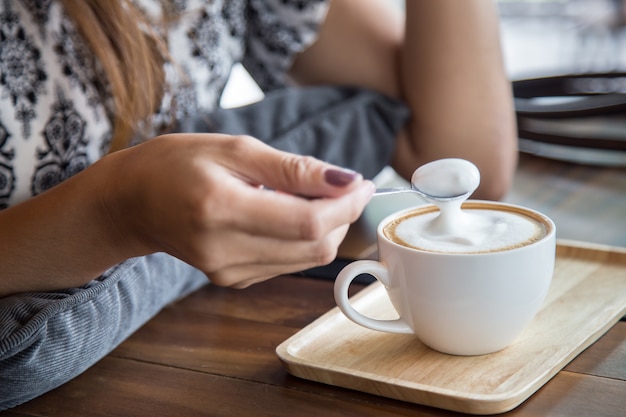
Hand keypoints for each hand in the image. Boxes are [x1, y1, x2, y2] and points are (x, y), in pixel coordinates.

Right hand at [103, 133, 374, 287]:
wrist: (132, 201)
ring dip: (325, 227)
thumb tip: (346, 180)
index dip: (345, 205)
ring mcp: (228, 272)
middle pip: (314, 246)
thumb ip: (293, 168)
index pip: (307, 222)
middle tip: (343, 185)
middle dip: (342, 216)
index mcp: (222, 210)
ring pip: (306, 259)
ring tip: (311, 195)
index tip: (361, 182)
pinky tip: (288, 214)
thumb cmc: (177, 164)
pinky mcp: (232, 280)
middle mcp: (224, 251)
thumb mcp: (234, 149)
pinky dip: (302, 239)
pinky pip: (287, 263)